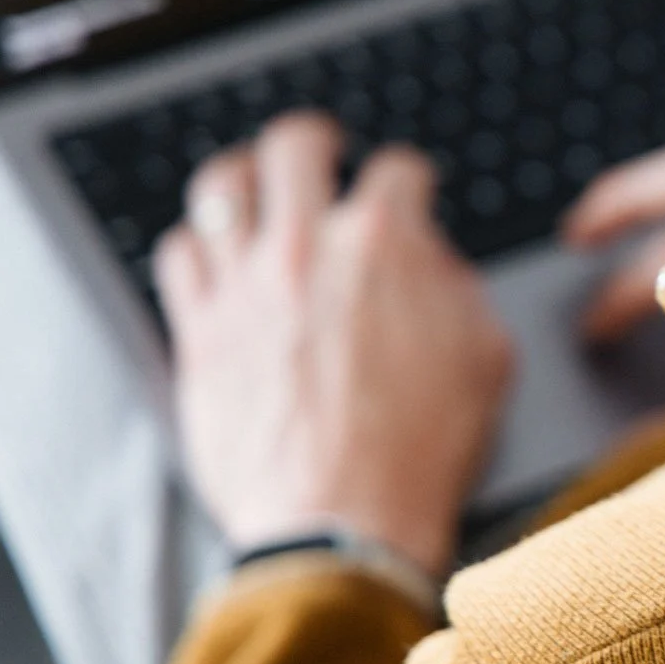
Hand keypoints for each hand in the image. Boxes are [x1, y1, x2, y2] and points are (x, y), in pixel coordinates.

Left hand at [155, 114, 514, 577]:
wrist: (343, 522)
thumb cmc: (421, 451)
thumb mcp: (487, 358)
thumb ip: (459, 290)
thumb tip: (433, 264)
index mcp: (386, 244)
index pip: (399, 170)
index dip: (410, 177)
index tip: (408, 190)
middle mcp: (308, 247)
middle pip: (296, 145)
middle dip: (316, 140)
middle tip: (322, 149)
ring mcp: (244, 286)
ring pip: (220, 184)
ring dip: (243, 176)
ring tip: (253, 186)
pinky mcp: (199, 332)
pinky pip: (177, 254)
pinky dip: (198, 246)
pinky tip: (215, 256)